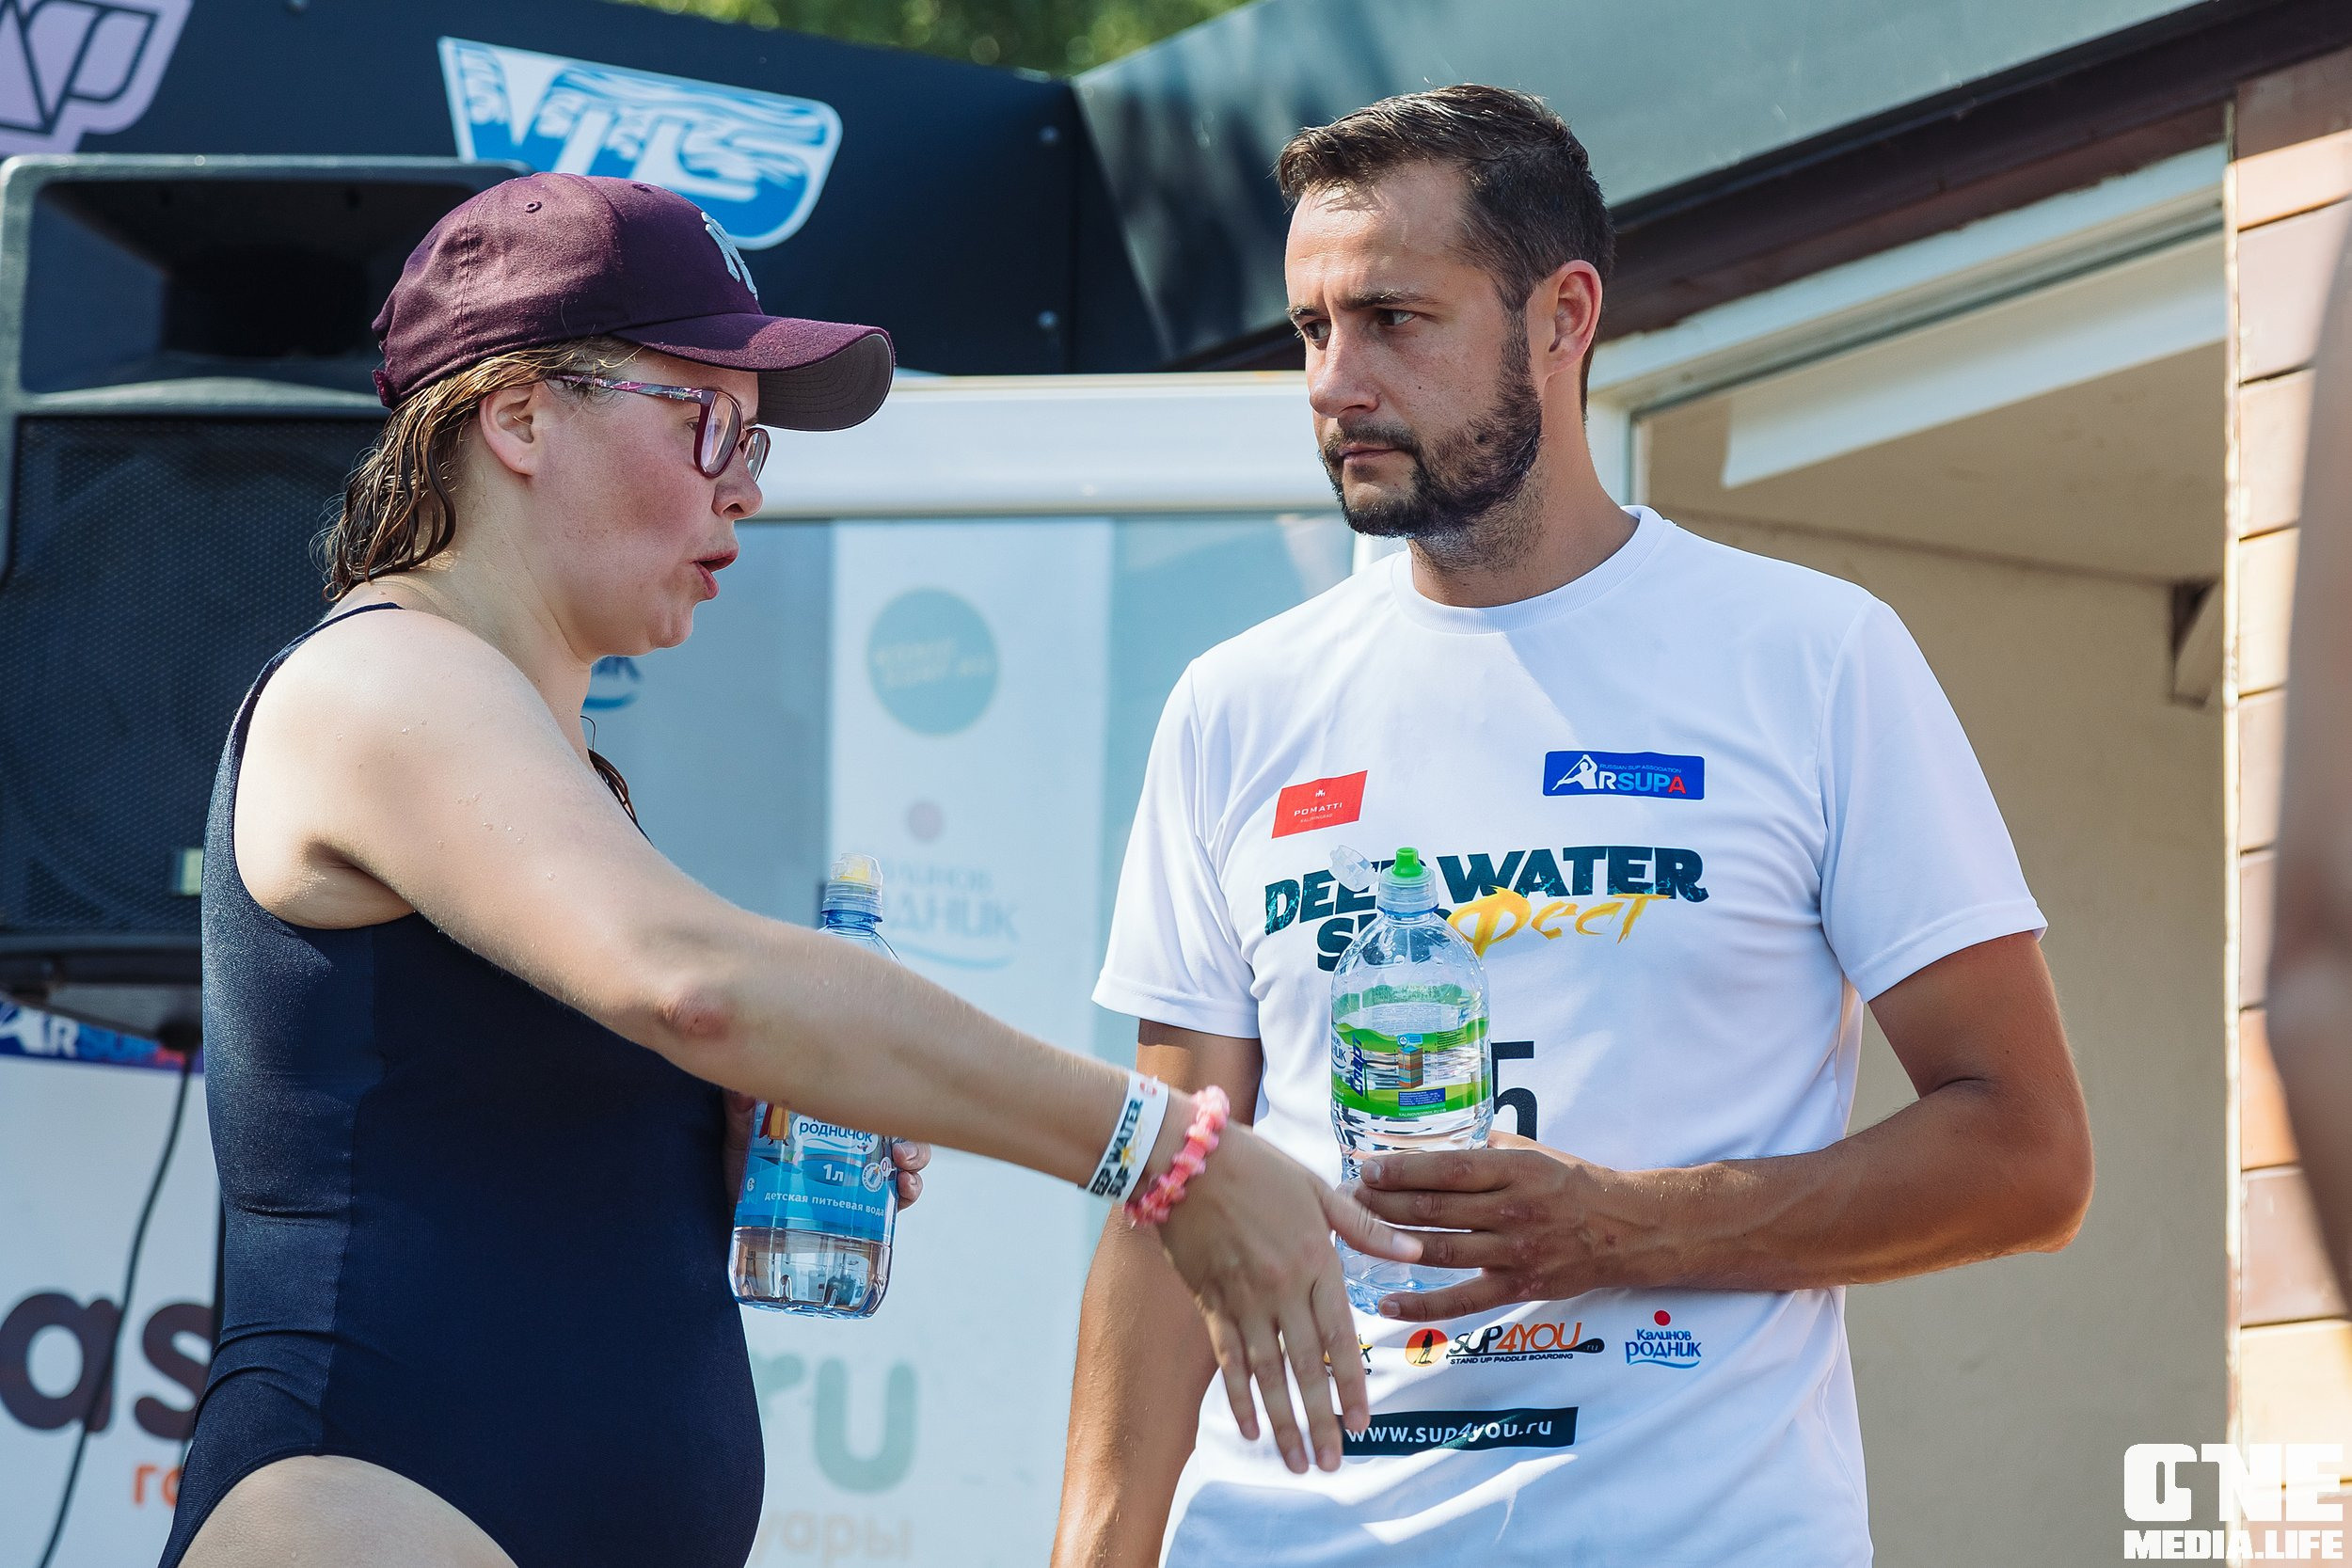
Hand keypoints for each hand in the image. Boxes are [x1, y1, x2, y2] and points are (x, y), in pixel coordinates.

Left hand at [721, 1091, 929, 1206]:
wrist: (733, 1219)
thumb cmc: (742, 1172)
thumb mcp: (741, 1137)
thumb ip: (741, 1112)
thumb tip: (742, 1091)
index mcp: (830, 1126)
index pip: (870, 1108)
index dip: (893, 1106)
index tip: (892, 1112)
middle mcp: (850, 1151)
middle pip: (897, 1139)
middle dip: (913, 1144)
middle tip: (903, 1155)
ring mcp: (856, 1182)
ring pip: (901, 1169)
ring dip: (914, 1171)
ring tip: (905, 1180)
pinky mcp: (855, 1212)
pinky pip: (890, 1204)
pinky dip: (905, 1197)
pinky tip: (902, 1195)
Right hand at [1151, 1118, 1420, 1474]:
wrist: (1186, 1158)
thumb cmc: (1257, 1167)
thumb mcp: (1318, 1189)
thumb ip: (1365, 1227)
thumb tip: (1415, 1247)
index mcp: (1315, 1260)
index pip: (1340, 1336)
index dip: (1352, 1384)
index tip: (1363, 1424)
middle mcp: (1282, 1288)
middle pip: (1306, 1366)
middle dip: (1321, 1420)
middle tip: (1333, 1464)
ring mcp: (1243, 1299)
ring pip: (1267, 1373)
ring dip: (1283, 1422)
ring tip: (1297, 1463)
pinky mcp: (1210, 1302)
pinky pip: (1228, 1358)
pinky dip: (1239, 1396)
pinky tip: (1251, 1429)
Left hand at [1351, 1132, 1644, 1320]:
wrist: (1626, 1229)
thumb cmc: (1574, 1183)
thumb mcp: (1534, 1150)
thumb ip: (1485, 1144)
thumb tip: (1434, 1136)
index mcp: (1515, 1169)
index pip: (1448, 1169)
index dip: (1402, 1170)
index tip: (1366, 1168)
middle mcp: (1513, 1210)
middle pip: (1435, 1209)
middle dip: (1383, 1203)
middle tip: (1346, 1199)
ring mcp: (1514, 1252)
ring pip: (1440, 1250)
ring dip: (1391, 1244)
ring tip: (1354, 1236)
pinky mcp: (1517, 1288)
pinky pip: (1461, 1301)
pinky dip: (1422, 1305)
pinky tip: (1386, 1303)